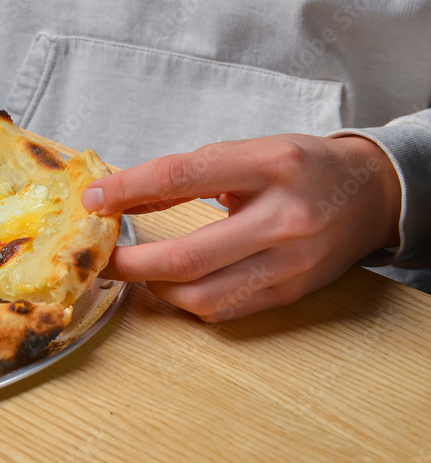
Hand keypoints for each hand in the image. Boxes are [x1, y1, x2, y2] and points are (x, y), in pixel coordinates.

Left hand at [81, 134, 401, 320]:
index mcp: (271, 166)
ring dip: (154, 288)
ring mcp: (291, 263)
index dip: (127, 190)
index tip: (93, 200)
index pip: (181, 178)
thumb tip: (121, 194)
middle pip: (188, 255)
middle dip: (130, 263)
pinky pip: (225, 309)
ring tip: (134, 271)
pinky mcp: (291, 293)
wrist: (370, 194)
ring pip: (203, 295)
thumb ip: (187, 174)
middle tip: (100, 257)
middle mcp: (284, 218)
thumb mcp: (247, 152)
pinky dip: (186, 300)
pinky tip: (169, 284)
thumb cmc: (300, 167)